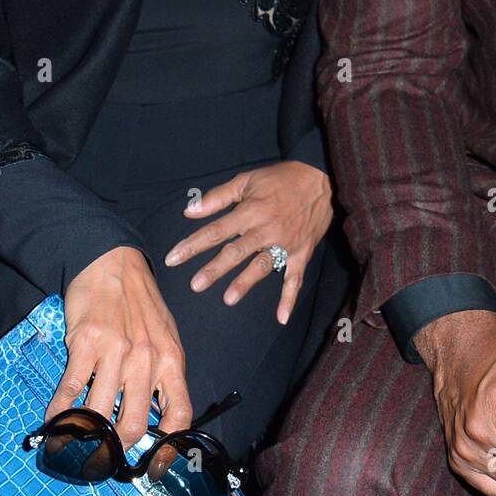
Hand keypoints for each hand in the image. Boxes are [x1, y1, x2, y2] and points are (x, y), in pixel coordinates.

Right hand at [48, 246, 190, 450]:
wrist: (114, 263)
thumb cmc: (141, 304)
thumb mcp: (166, 337)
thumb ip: (164, 375)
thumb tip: (159, 418)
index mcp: (170, 360)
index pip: (178, 414)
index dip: (166, 447)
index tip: (153, 464)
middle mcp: (147, 360)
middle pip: (132, 425)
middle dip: (114, 450)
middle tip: (101, 458)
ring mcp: (116, 352)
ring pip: (98, 414)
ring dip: (83, 437)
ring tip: (74, 446)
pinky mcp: (85, 344)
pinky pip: (71, 389)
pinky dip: (60, 413)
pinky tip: (54, 422)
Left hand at [165, 160, 332, 323]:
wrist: (322, 177)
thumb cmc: (280, 178)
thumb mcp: (247, 180)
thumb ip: (218, 197)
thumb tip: (189, 211)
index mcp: (251, 210)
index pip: (217, 230)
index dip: (193, 244)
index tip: (173, 258)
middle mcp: (266, 229)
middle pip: (237, 251)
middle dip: (215, 268)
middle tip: (196, 285)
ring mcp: (285, 243)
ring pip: (262, 265)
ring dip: (246, 282)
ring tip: (228, 298)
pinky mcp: (301, 252)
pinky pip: (295, 278)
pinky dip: (289, 298)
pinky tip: (281, 317)